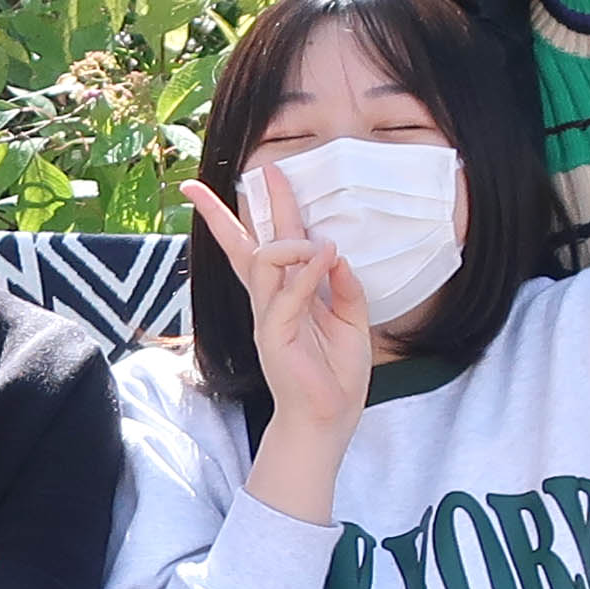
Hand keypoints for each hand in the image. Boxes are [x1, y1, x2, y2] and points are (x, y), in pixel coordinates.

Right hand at [183, 164, 368, 514]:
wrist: (328, 418)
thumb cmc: (336, 372)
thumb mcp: (351, 317)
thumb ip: (343, 282)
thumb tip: (333, 249)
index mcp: (286, 293)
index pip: (259, 245)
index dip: (248, 212)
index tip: (245, 176)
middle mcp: (269, 299)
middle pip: (246, 243)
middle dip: (238, 206)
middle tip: (251, 170)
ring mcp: (268, 315)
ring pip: (264, 258)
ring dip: (292, 239)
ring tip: (319, 242)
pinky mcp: (274, 333)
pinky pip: (287, 291)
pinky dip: (308, 268)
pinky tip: (326, 254)